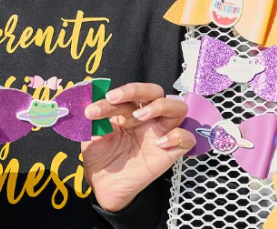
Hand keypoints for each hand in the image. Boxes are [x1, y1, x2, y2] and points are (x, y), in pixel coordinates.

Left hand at [82, 83, 194, 212]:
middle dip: (137, 90)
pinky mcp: (171, 152)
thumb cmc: (101, 157)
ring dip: (160, 106)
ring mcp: (161, 133)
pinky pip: (186, 138)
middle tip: (115, 99)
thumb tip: (90, 105)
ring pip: (178, 108)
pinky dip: (177, 136)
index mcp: (130, 110)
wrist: (104, 186)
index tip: (91, 112)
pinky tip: (159, 143)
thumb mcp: (92, 137)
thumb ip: (94, 121)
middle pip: (156, 91)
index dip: (110, 99)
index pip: (128, 95)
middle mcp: (149, 117)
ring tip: (138, 117)